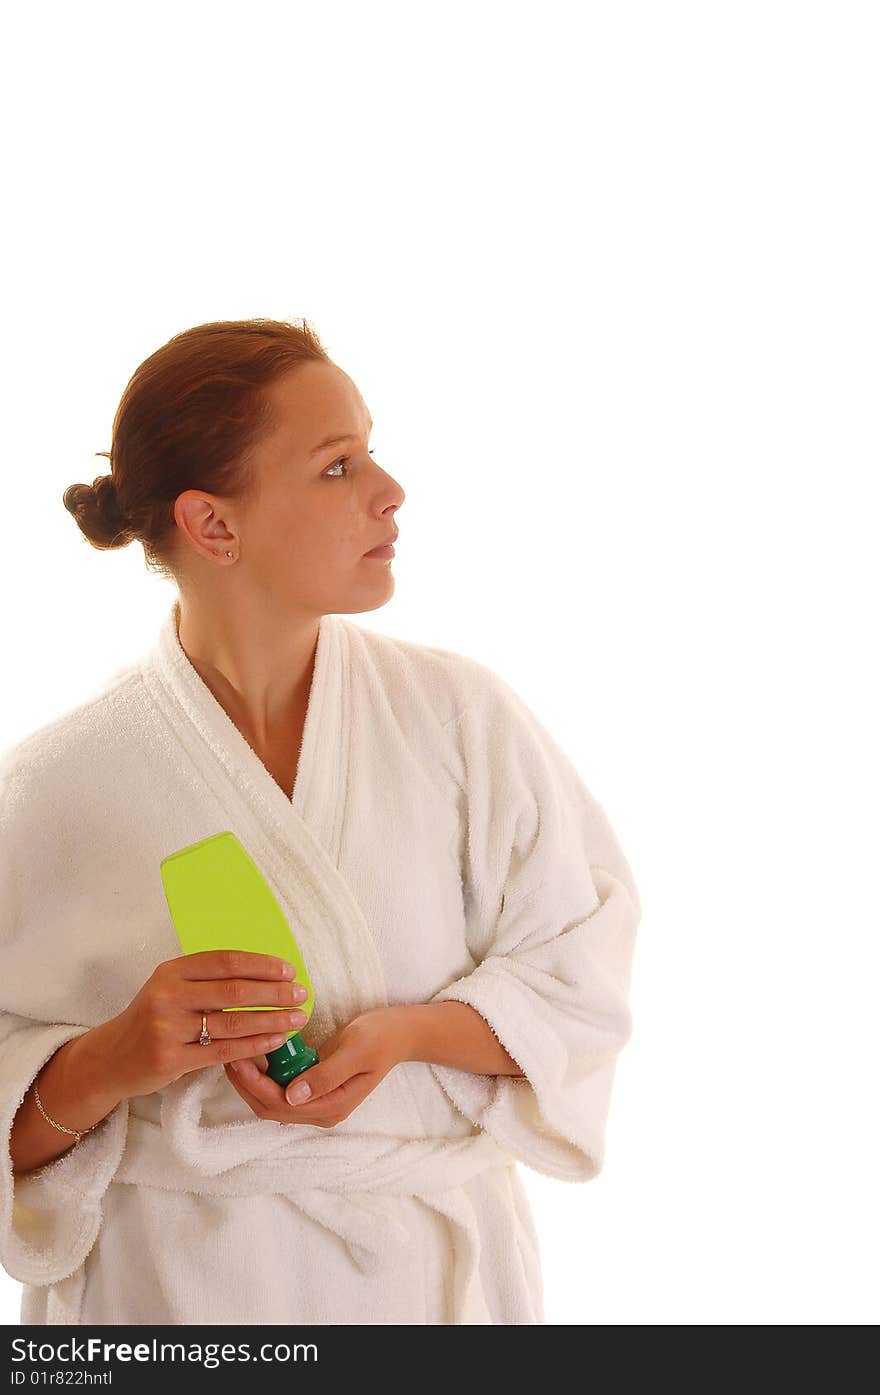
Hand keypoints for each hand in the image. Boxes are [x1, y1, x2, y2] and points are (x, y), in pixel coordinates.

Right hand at [103, 949, 309, 1097]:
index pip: (225, 961)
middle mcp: (167, 995)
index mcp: (171, 971)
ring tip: (297, 1019)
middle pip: (233, 991)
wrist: (111, 1058)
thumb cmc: (152, 1019)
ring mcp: (167, 1028)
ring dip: (271, 1021)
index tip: (289, 970)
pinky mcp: (170, 1059)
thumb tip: (264, 975)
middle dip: (274, 993)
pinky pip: (222, 1052)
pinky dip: (254, 1046)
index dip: (261, 965)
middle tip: (301, 994)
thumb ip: (206, 981)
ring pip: (231, 1024)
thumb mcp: (170, 989)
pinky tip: (275, 1041)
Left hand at [223, 1006, 411, 1127]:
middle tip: (229, 1052)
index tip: (239, 1058)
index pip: (281, 1105)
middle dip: (246, 1084)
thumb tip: (294, 1095)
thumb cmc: (379, 1037)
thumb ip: (326, 1074)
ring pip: (271, 1100)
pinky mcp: (311, 1089)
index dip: (255, 1085)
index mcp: (331, 1107)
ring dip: (251, 1080)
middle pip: (270, 1107)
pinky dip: (262, 1074)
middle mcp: (320, 1111)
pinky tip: (253, 1052)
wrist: (398, 1033)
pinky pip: (279, 1088)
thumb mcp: (355, 1050)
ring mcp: (315, 1102)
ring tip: (235, 1051)